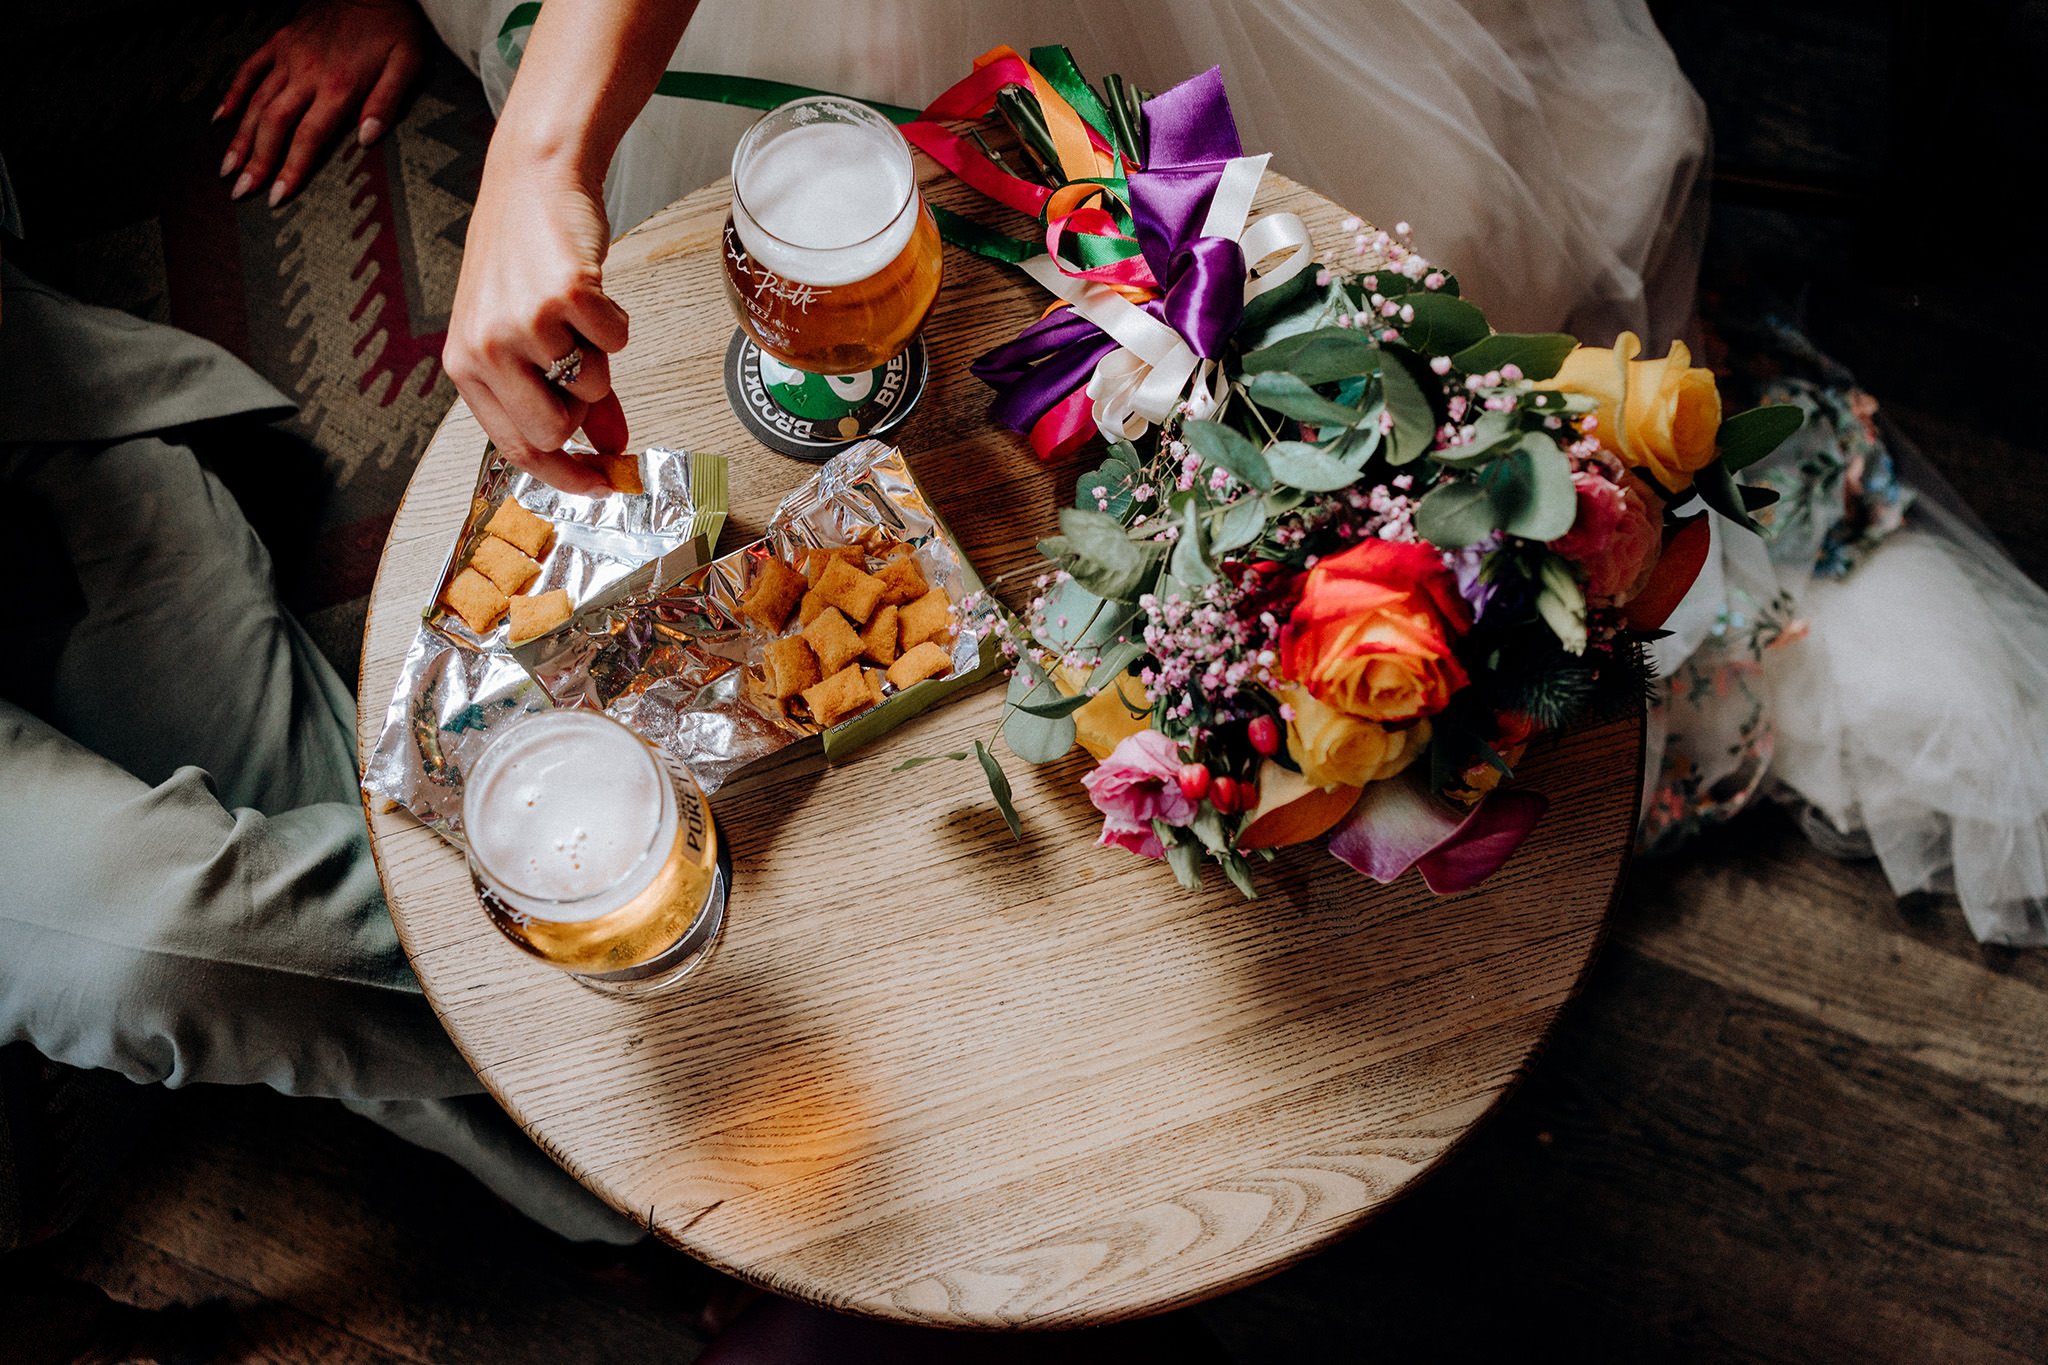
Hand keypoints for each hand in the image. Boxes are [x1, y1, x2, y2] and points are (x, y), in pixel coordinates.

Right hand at [216, 0, 429, 206]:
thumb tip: (367, 140)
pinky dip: (233, 94)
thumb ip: (386, 103)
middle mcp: (307, 74)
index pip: (309, 137)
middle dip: (256, 162)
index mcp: (339, 86)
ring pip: (256, 102)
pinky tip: (220, 119)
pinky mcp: (278, 42)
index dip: (291, 169)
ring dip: (239, 138)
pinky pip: (249, 69)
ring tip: (226, 168)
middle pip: (274, 125)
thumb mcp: (407, 64)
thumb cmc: (393, 26)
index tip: (277, 196)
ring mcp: (288, 56)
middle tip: (241, 192)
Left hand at [444, 158, 629, 494]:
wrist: (532, 179)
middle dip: (580, 410)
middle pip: (553, 432)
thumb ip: (565, 397)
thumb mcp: (523, 332)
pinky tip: (590, 292)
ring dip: (598, 356)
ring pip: (590, 387)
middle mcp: (487, 348)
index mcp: (466, 363)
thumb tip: (610, 446)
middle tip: (577, 364)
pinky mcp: (565, 297)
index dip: (563, 475)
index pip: (516, 448)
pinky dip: (615, 322)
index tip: (598, 486)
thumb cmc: (521, 254)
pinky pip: (616, 343)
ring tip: (575, 313)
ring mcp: (524, 323)